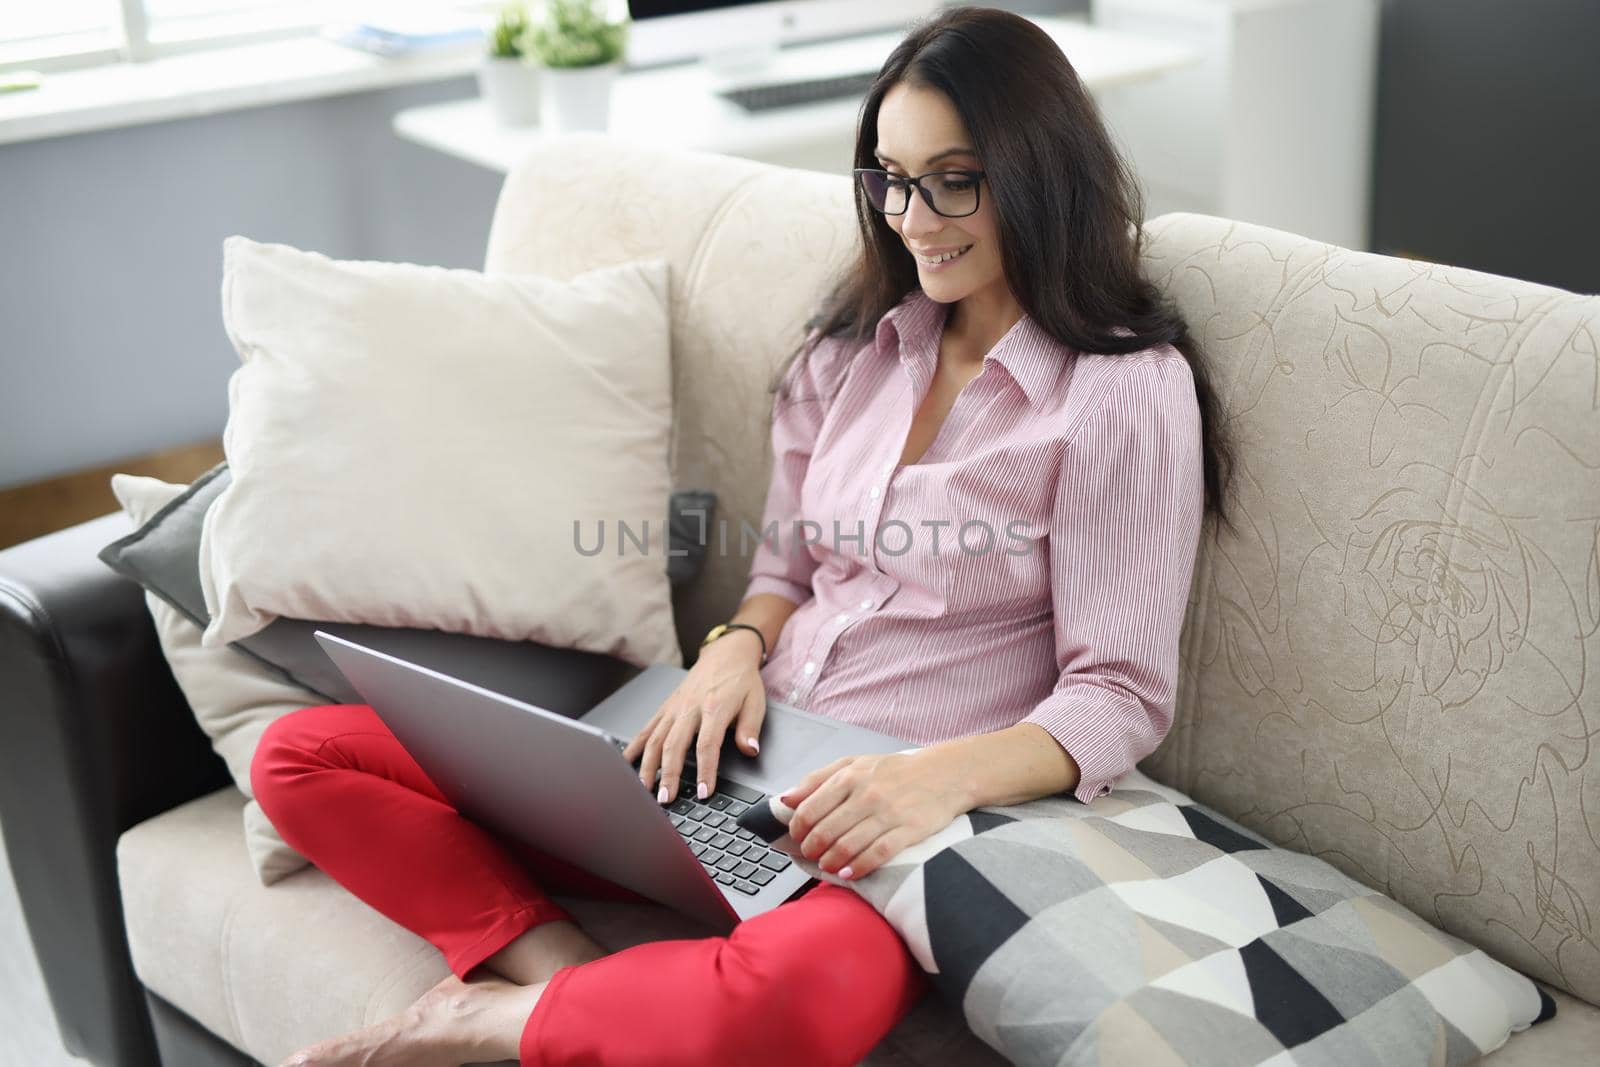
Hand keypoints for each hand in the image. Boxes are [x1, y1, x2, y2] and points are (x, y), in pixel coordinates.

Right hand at [622, 631, 766, 804]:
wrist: (726, 654)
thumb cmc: (741, 680)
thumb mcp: (755, 702)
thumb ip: (750, 729)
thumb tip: (750, 751)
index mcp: (714, 708)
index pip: (707, 745)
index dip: (704, 771)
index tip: (703, 792)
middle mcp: (690, 708)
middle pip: (674, 745)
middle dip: (668, 774)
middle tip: (665, 799)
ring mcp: (674, 708)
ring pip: (656, 739)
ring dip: (648, 766)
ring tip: (644, 788)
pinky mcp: (665, 707)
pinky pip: (647, 728)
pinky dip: (635, 746)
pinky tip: (627, 763)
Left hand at [778, 750, 966, 879]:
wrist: (944, 774)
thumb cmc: (895, 771)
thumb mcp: (854, 764)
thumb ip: (818, 779)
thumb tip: (786, 799)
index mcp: (850, 776)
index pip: (810, 808)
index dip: (798, 828)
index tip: (796, 836)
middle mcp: (867, 794)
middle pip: (826, 830)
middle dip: (811, 848)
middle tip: (810, 853)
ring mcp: (888, 814)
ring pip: (848, 845)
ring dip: (830, 861)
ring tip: (826, 864)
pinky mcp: (908, 831)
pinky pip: (877, 854)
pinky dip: (858, 867)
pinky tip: (848, 873)